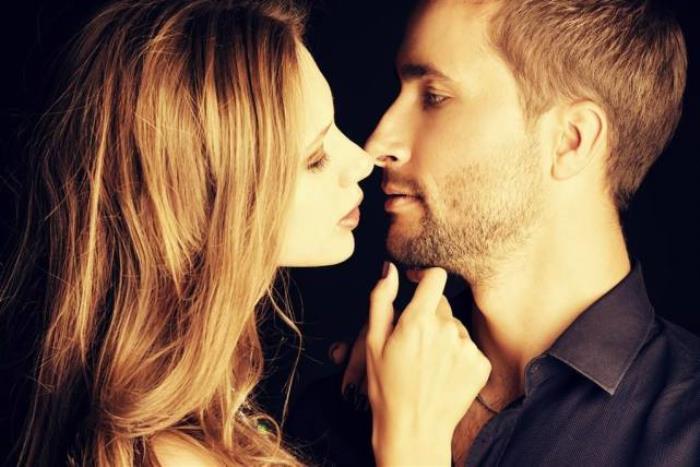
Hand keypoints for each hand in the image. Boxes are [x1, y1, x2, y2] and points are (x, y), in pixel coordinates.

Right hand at [366, 263, 490, 466]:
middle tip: (413, 344)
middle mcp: (448, 330)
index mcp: (419, 320)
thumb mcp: (373, 342)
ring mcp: (467, 348)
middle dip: (428, 316)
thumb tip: (389, 270)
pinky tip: (443, 374)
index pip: (435, 277)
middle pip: (442, 305)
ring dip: (444, 337)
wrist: (414, 430)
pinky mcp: (481, 365)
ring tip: (428, 364)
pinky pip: (469, 347)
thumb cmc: (388, 388)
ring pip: (456, 327)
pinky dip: (458, 356)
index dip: (424, 277)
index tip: (417, 284)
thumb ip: (381, 299)